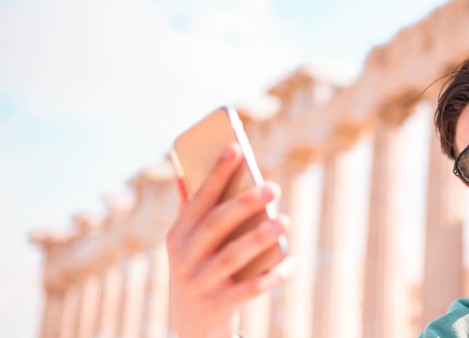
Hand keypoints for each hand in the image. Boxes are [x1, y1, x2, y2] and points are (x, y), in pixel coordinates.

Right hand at [167, 143, 296, 337]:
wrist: (192, 331)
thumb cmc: (198, 275)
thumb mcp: (186, 247)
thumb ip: (189, 211)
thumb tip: (182, 170)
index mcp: (176, 238)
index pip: (198, 200)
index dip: (215, 173)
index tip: (235, 148)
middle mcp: (183, 260)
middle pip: (216, 225)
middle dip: (245, 203)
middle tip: (274, 187)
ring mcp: (199, 285)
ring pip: (233, 256)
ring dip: (261, 236)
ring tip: (286, 221)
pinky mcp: (218, 307)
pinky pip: (251, 288)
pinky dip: (274, 274)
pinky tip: (292, 261)